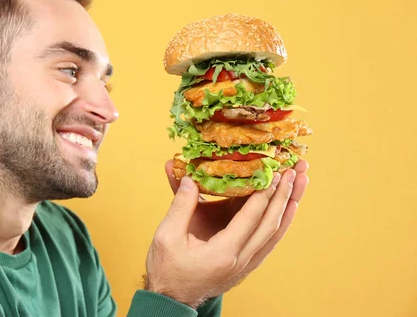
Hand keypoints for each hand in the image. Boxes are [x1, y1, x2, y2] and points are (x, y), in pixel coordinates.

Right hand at [144, 160, 308, 307]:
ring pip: (275, 233)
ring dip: (289, 206)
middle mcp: (241, 260)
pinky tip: (287, 207)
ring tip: (301, 184)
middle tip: (297, 170)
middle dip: (285, 195)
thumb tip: (191, 178)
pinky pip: (269, 240)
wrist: (172, 299)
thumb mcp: (167, 235)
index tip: (275, 171)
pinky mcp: (246, 264)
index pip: (251, 218)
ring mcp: (246, 264)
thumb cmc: (167, 268)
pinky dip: (281, 221)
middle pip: (271, 224)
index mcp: (223, 252)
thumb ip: (180, 205)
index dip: (264, 193)